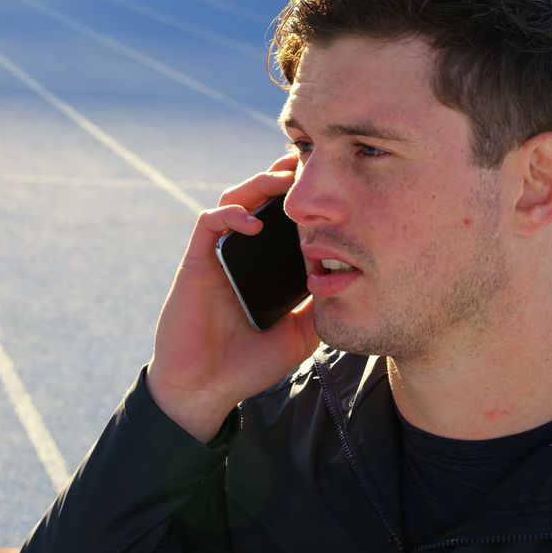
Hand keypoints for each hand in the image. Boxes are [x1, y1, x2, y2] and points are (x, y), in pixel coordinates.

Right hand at [147, 155, 319, 441]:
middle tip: (310, 164)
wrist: (206, 388)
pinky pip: (209, 223)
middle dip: (283, 175)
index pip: (286, 218)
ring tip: (284, 178)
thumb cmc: (250, 364)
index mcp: (266, 266)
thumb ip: (321, 307)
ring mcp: (219, 255)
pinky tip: (254, 220)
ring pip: (234, 199)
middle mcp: (243, 254)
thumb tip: (354, 283)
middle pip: (261, 197)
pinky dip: (231, 214)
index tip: (334, 181)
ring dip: (258, 183)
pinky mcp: (197, 262)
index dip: (305, 197)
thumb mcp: (301, 334)